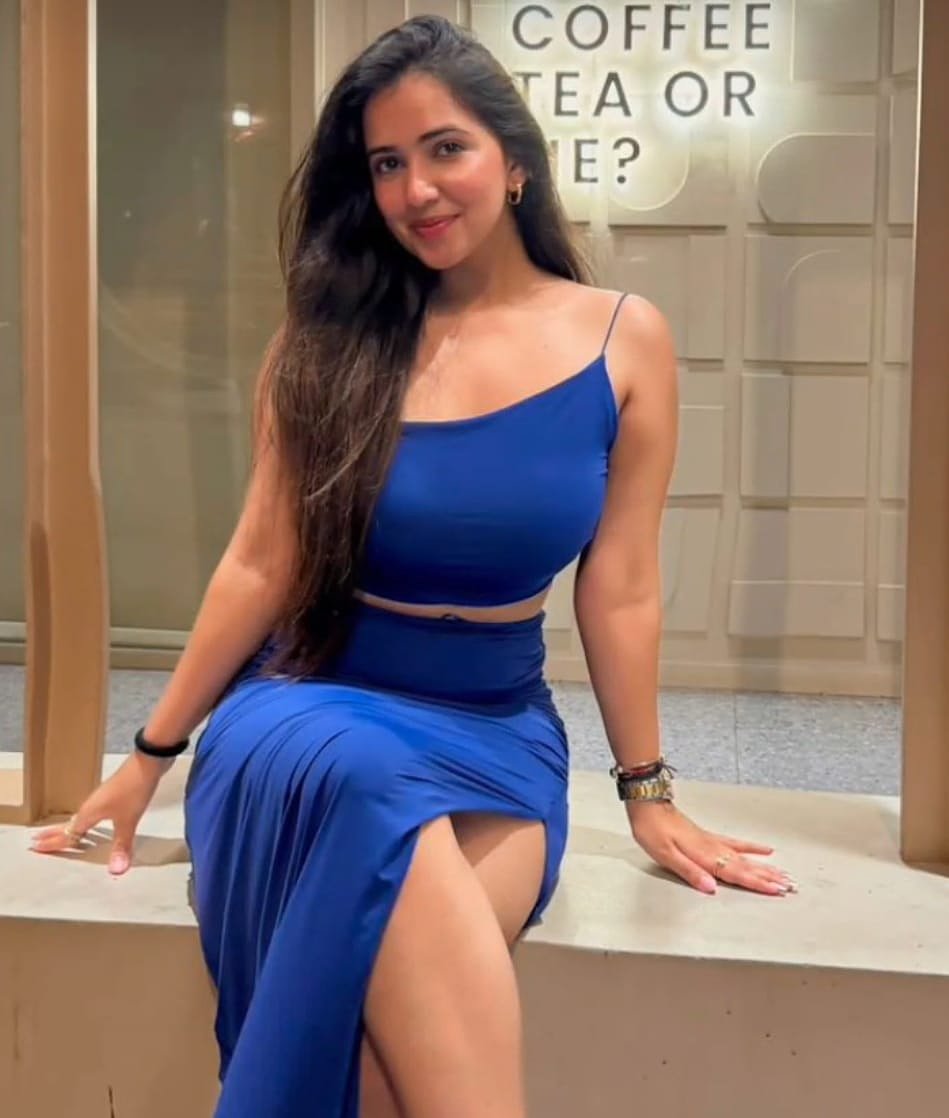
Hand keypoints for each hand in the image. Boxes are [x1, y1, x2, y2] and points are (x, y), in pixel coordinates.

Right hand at [30, 751, 171, 874]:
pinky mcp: (112, 796)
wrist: (148, 762)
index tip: (35, 848)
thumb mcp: (128, 821)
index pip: (67, 834)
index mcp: (89, 814)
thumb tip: (115, 871)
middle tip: (36, 841)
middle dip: (53, 834)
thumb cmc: (133, 790)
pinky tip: (92, 824)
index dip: (53, 844)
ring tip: (60, 835)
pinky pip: (91, 814)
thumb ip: (121, 846)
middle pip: (68, 824)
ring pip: (79, 818)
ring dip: (68, 828)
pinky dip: (85, 823)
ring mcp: (101, 799)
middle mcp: (91, 806)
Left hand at [627, 801, 796, 896]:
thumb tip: (711, 888)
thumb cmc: (652, 829)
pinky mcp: (708, 836)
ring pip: (745, 856)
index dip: (758, 883)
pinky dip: (751, 847)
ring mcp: (712, 841)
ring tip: (784, 873)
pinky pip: (736, 843)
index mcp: (704, 855)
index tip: (777, 891)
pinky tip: (764, 850)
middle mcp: (713, 848)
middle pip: (746, 866)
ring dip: (766, 866)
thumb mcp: (665, 855)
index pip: (736, 873)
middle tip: (791, 886)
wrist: (647, 804)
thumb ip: (689, 872)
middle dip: (769, 877)